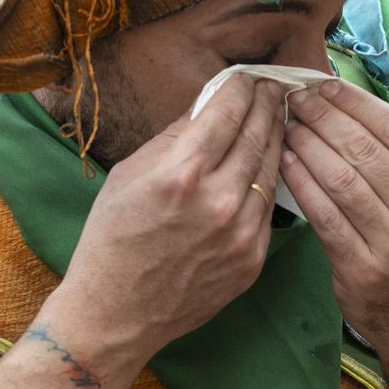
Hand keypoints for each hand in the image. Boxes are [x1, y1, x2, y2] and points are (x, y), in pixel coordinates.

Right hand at [57, 76, 284, 360]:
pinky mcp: (253, 258)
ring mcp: (241, 232)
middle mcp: (218, 200)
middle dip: (267, 104)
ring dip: (276, 137)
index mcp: (181, 173)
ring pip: (271, 169)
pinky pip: (268, 206)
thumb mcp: (129, 173)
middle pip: (257, 134)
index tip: (247, 75)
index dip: (242, 87)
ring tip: (276, 117)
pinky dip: (269, 178)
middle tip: (274, 86)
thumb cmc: (112, 238)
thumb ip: (175, 136)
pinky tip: (266, 163)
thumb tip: (211, 103)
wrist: (117, 313)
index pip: (228, 111)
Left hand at [281, 79, 388, 341]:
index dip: (354, 102)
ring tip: (286, 124)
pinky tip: (285, 162)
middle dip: (323, 117)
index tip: (323, 85)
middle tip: (295, 98)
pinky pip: (324, 215)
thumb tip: (346, 102)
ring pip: (341, 178)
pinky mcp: (363, 269)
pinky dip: (301, 183)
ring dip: (307, 145)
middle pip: (364, 149)